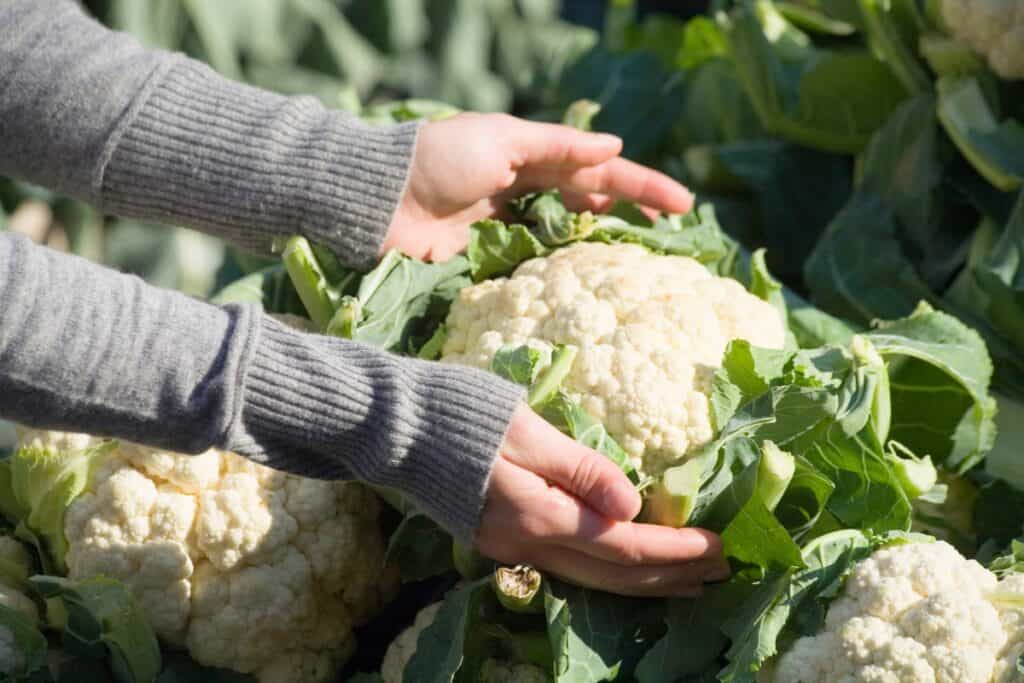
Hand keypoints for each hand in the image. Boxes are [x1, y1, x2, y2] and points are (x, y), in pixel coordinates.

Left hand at [383, 113, 694, 261]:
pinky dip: (562, 270)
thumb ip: (559, 146)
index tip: (682, 206)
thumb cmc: (439, 159)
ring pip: (568, 235)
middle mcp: (525, 189)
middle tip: (672, 239)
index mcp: (531, 154)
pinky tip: (587, 283)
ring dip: (603, 244)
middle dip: (631, 216)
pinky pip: (535, 264)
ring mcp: (508, 226)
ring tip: (642, 264)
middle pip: (590, 203)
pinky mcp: (488, 258)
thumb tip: (615, 147)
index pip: (599, 169)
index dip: (641, 186)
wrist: (379, 199)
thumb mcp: (503, 140)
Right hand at [476, 406, 728, 596]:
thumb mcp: (526, 430)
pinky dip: (612, 573)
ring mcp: (511, 549)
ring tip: (690, 582)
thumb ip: (581, 469)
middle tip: (724, 570)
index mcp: (537, 515)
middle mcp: (527, 544)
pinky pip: (571, 570)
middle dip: (672, 575)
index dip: (675, 549)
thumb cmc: (463, 416)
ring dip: (646, 583)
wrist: (396, 429)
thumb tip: (634, 506)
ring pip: (593, 581)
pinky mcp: (502, 542)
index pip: (624, 546)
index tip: (718, 545)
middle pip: (614, 575)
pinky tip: (629, 570)